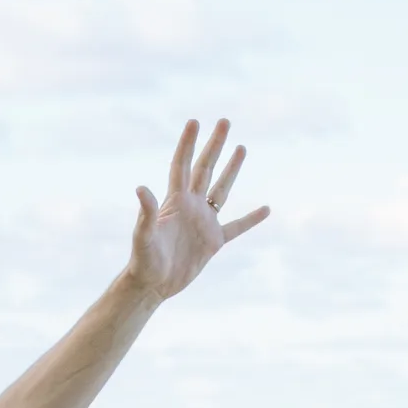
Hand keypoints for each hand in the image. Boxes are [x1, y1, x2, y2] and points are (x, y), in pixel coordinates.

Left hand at [125, 118, 267, 300]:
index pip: (182, 165)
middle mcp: (190, 206)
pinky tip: (266, 209)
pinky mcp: (213, 242)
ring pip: (221, 190)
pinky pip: (236, 227)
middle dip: (214, 145)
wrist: (153, 285)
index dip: (188, 144)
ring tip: (242, 147)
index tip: (195, 122)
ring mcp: (203, 222)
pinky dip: (251, 219)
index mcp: (175, 201)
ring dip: (232, 169)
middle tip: (225, 122)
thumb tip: (141, 188)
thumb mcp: (144, 236)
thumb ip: (146, 213)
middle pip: (205, 169)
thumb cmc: (144, 261)